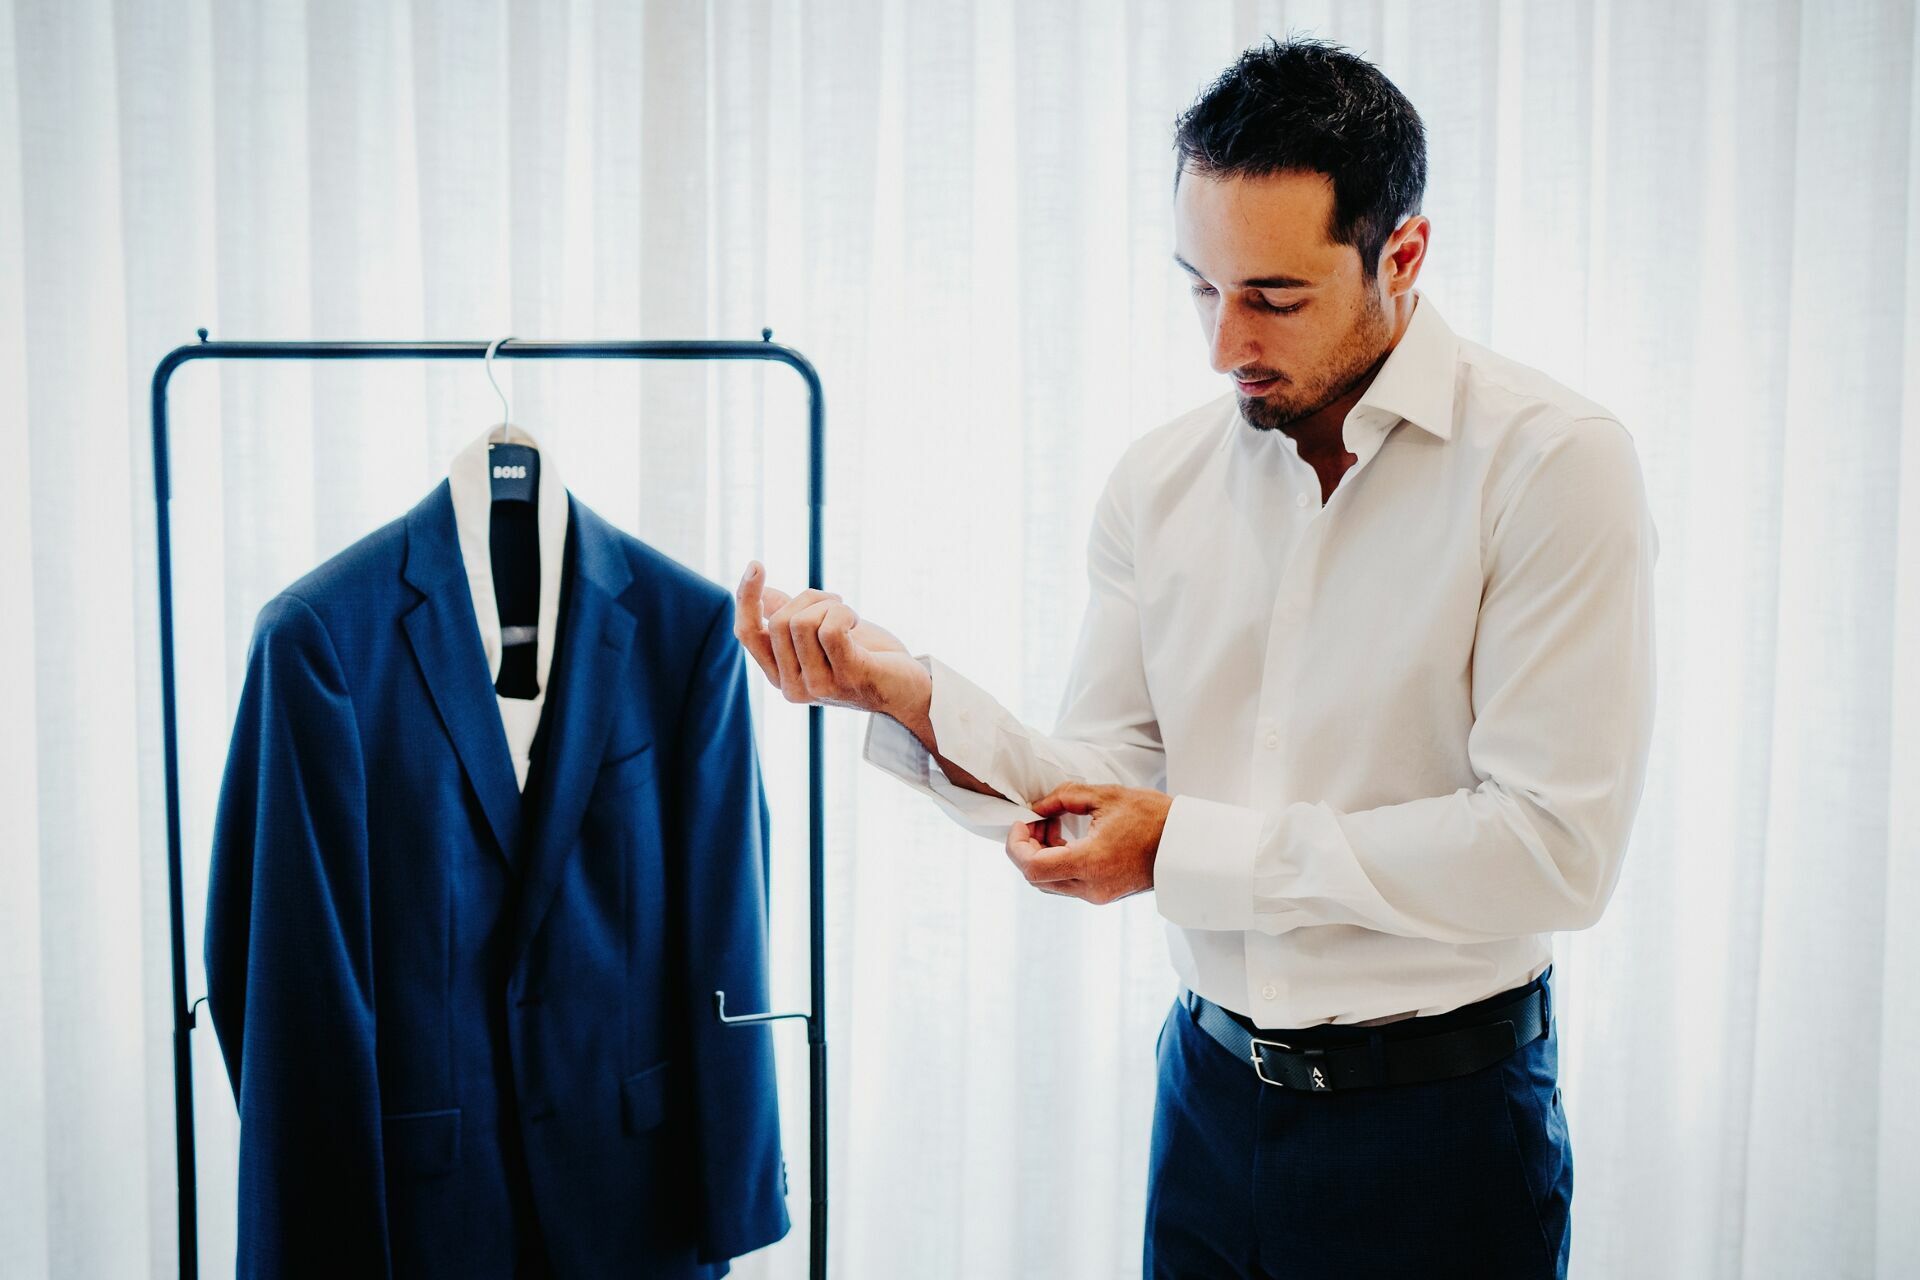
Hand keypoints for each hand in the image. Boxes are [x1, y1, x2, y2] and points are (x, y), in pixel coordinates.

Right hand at [733, 561, 926, 714]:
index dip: (746, 597)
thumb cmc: (864, 657)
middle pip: (779, 621)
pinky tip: (856, 622)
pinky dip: (844, 613)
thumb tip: (763, 594)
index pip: (746, 634)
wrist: (906, 688)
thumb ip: (791, 618)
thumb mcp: (821, 634)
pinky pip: (829, 628)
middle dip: (810, 599)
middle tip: (836, 604)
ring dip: (830, 605)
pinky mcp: (847, 677)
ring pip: (802, 622)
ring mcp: (818, 686)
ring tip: (849, 616)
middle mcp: (792, 687)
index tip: (757, 564)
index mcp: (780, 676)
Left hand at [1004, 782, 1173, 905]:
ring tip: (1052, 824)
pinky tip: (1064, 838)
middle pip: (1036, 877)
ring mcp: (1097, 894)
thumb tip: (1037, 807)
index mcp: (1090, 862)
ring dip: (1040, 855)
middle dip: (1026, 847)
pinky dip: (1056, 862)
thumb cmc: (1152, 817)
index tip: (1020, 822)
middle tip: (1036, 819)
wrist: (1185, 843)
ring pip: (1049, 882)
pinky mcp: (1103, 894)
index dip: (1016, 845)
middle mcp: (1091, 886)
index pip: (1032, 866)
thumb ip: (1064, 797)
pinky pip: (1066, 883)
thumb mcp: (1105, 796)